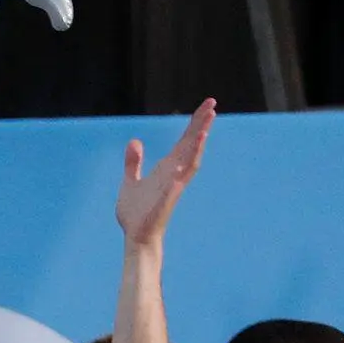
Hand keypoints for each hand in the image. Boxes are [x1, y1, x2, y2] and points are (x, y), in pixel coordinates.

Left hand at [115, 99, 215, 250]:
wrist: (134, 238)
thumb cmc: (136, 213)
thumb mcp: (130, 182)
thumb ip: (134, 162)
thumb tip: (134, 141)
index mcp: (166, 169)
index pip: (185, 141)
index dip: (196, 122)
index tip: (208, 104)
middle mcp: (173, 176)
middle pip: (191, 147)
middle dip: (201, 126)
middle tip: (212, 105)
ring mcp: (171, 190)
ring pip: (188, 166)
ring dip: (195, 149)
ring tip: (203, 130)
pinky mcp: (163, 205)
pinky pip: (172, 192)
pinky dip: (176, 181)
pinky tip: (180, 171)